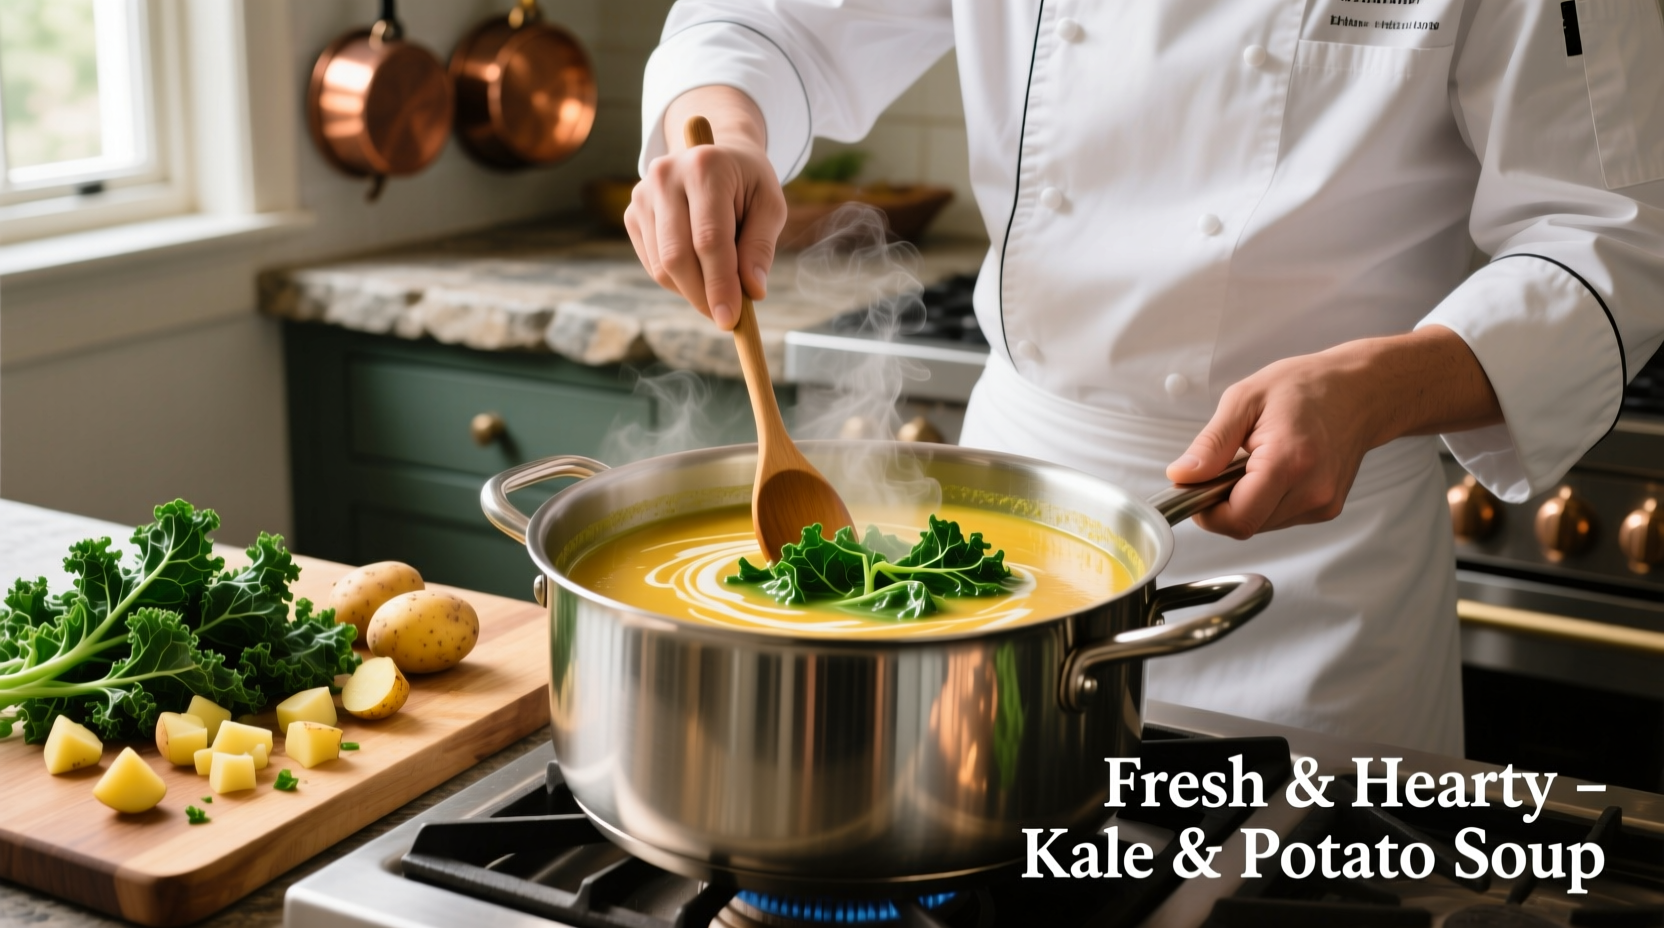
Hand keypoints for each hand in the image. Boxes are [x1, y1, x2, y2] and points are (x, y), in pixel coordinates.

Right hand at [625, 86, 786, 329]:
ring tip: (719, 289)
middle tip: (726, 318)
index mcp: (705, 167)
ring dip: (692, 291)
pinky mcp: (632, 214)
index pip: (709, 238)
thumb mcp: (769, 205)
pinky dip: (678, 282)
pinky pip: (653, 265)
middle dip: (702, 295)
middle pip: (677, 256)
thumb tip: (752, 291)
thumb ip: (761, 246)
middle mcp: (665, 177)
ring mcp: (643, 195)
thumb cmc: (747, 183)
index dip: (720, 283)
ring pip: (662, 266)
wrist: (713, 155)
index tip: (731, 318)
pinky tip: (699, 274)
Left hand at [1165, 326, 1502, 538]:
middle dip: (1223, 503)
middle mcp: (1312, 490)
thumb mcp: (1245, 399)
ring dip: (1244, 502)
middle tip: (1224, 466)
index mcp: (1289, 461)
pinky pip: (1279, 518)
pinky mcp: (1327, 509)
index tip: (1195, 488)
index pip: (1237, 519)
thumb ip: (1211, 444)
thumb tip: (1182, 476)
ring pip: (1261, 525)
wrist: (1360, 391)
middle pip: (1246, 525)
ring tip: (1253, 462)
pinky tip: (1272, 470)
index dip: (1206, 512)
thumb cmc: (1306, 387)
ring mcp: (1324, 504)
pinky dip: (1265, 501)